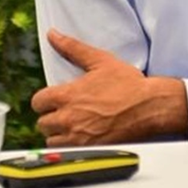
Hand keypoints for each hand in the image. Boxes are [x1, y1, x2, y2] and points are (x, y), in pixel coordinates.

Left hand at [30, 29, 187, 146]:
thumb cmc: (128, 84)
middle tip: (66, 113)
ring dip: (59, 134)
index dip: (45, 101)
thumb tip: (53, 35)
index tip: (54, 100)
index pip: (37, 102)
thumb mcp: (100, 60)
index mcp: (67, 95)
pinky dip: (70, 146)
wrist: (149, 107)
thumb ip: (72, 48)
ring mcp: (77, 137)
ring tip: (73, 126)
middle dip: (52, 118)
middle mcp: (68, 118)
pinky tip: (82, 137)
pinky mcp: (88, 150)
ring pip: (52, 141)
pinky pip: (67, 152)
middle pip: (42, 124)